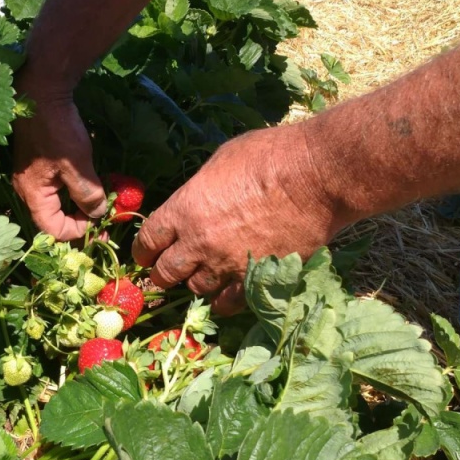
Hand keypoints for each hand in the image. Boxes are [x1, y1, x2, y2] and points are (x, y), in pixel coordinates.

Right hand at [11, 77, 107, 240]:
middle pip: (53, 218)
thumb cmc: (57, 129)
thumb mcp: (77, 165)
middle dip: (79, 219)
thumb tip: (97, 213)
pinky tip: (88, 179)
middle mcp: (27, 190)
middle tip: (103, 213)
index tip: (99, 218)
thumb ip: (87, 194)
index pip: (53, 229)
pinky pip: (55, 186)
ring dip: (77, 203)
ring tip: (100, 197)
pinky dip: (72, 188)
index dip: (77, 230)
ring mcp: (31, 176)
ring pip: (56, 202)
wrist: (42, 91)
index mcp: (33, 194)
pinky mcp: (38, 163)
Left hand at [131, 124, 347, 314]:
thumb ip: (200, 189)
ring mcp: (226, 265)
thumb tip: (195, 201)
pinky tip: (225, 296)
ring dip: (196, 284)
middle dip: (162, 273)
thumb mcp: (220, 162)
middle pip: (165, 273)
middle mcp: (198, 243)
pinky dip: (223, 301)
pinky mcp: (255, 280)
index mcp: (183, 210)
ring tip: (202, 278)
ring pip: (196, 289)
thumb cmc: (269, 156)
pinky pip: (229, 303)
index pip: (148, 241)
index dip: (144, 250)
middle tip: (167, 272)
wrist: (315, 177)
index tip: (146, 254)